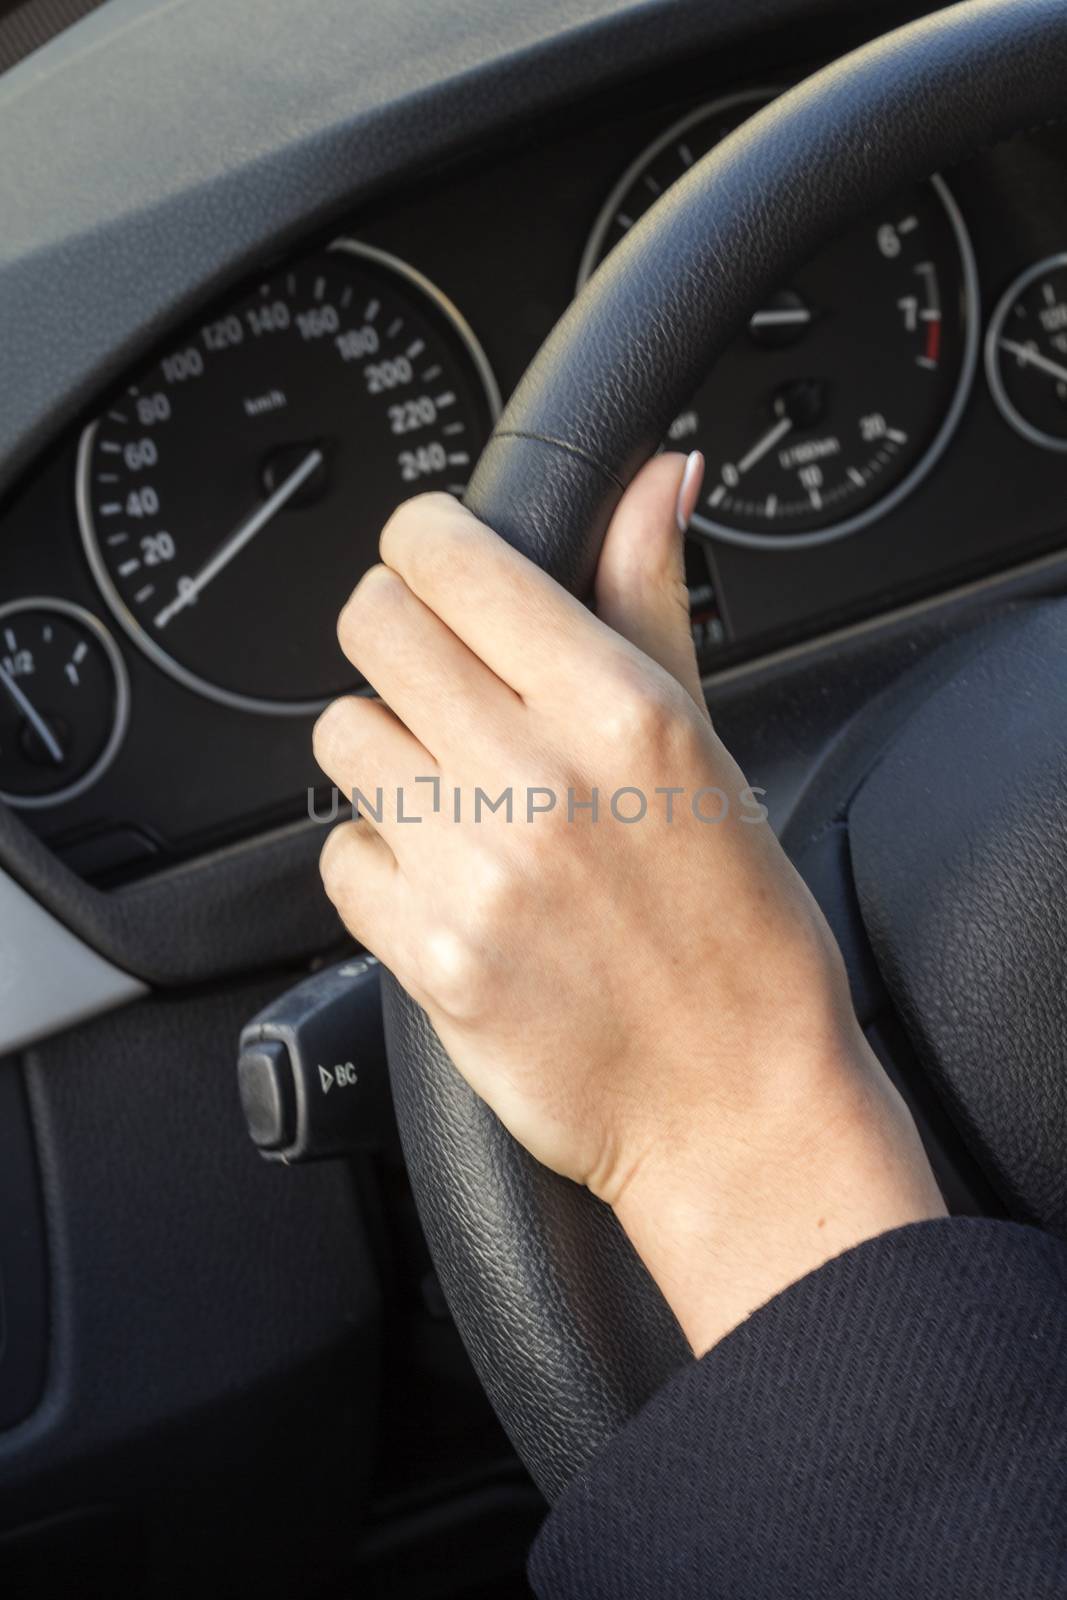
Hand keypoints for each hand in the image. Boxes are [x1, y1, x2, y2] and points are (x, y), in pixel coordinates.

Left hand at [315, 453, 944, 1353]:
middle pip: (370, 626)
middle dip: (398, 635)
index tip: (441, 566)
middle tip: (443, 678)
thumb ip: (651, 598)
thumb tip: (652, 479)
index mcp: (616, 709)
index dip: (428, 545)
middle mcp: (537, 779)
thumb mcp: (705, 747)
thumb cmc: (739, 932)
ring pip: (340, 737)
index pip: (445, 557)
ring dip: (387, 751)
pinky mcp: (425, 956)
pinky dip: (379, 858)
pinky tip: (448, 880)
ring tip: (459, 796)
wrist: (733, 1101)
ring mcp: (472, 871)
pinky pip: (339, 856)